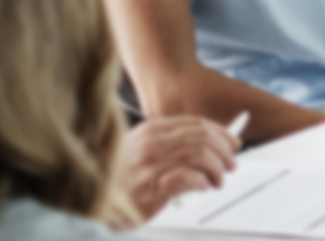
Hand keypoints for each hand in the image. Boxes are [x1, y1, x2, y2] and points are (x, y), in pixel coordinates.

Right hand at [115, 115, 239, 221]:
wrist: (92, 200)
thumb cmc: (117, 179)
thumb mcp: (138, 151)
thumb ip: (167, 145)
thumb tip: (206, 145)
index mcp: (150, 131)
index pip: (195, 123)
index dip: (220, 132)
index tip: (232, 142)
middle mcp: (151, 144)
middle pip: (202, 137)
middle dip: (224, 150)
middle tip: (230, 164)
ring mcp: (150, 165)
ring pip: (200, 155)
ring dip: (216, 169)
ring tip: (217, 180)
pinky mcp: (151, 188)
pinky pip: (188, 178)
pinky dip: (202, 182)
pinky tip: (202, 187)